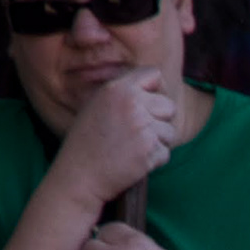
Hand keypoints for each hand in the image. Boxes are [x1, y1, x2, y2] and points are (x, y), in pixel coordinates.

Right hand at [46, 67, 182, 213]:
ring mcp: (141, 126)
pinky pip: (165, 153)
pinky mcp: (149, 149)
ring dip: (158, 143)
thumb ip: (123, 94)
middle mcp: (131, 103)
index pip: (153, 74)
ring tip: (132, 148)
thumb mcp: (97, 106)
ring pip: (170, 132)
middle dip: (159, 122)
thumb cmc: (87, 143)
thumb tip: (152, 89)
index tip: (153, 103)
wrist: (78, 176)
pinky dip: (154, 160)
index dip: (158, 89)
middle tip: (138, 135)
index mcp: (116, 88)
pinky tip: (134, 162)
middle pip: (169, 106)